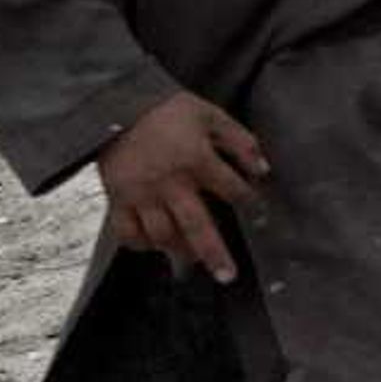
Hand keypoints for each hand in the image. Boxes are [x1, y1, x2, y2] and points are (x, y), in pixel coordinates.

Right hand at [95, 90, 268, 285]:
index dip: (248, 201)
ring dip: (180, 252)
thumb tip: (263, 168)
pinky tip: (155, 247)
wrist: (117, 105)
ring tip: (193, 262)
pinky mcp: (117, 199)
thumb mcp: (210, 115)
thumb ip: (239, 141)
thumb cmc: (168, 110)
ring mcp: (142, 194)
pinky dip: (141, 245)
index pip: (231, 189)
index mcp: (196, 160)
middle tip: (228, 277)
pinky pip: (128, 233)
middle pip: (196, 227)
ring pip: (162, 235)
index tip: (258, 211)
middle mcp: (170, 183)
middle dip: (214, 253)